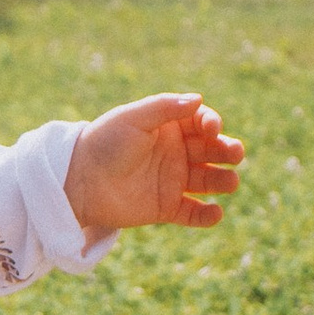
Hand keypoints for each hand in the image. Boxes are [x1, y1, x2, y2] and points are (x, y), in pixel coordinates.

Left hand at [63, 94, 243, 236]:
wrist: (78, 181)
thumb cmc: (104, 143)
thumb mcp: (133, 118)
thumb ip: (165, 108)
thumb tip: (198, 99)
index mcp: (168, 127)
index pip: (201, 122)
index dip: (211, 123)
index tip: (212, 128)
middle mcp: (175, 153)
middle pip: (211, 151)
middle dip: (227, 150)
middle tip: (235, 154)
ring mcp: (172, 181)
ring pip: (208, 181)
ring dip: (224, 181)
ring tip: (231, 182)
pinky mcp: (166, 208)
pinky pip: (193, 213)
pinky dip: (207, 215)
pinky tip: (215, 213)